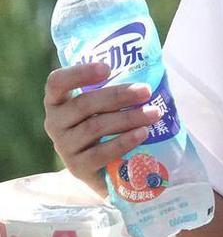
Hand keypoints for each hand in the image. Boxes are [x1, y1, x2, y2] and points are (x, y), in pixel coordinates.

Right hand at [43, 63, 161, 198]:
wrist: (104, 168)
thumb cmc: (108, 126)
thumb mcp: (106, 106)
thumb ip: (117, 90)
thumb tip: (153, 71)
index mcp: (58, 101)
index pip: (57, 82)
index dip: (79, 73)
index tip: (107, 68)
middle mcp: (55, 122)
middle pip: (84, 104)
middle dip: (118, 96)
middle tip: (146, 91)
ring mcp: (64, 146)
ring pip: (95, 127)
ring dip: (128, 118)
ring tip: (154, 113)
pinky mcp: (77, 168)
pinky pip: (100, 153)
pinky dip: (124, 142)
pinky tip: (142, 133)